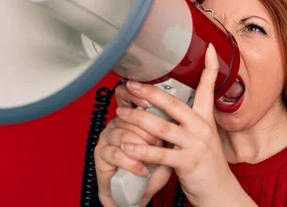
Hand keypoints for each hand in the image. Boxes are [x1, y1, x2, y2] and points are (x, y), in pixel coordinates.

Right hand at [94, 84, 173, 205]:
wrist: (137, 192)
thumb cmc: (153, 167)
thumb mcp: (167, 143)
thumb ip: (172, 125)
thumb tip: (185, 108)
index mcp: (131, 115)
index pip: (126, 95)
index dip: (135, 96)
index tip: (149, 102)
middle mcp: (117, 123)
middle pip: (128, 116)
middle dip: (147, 128)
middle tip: (160, 141)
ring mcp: (107, 137)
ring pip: (123, 134)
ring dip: (141, 146)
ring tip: (153, 155)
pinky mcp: (101, 154)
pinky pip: (116, 153)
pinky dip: (132, 163)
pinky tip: (142, 169)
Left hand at [115, 44, 254, 206]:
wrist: (220, 192)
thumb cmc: (204, 163)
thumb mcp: (200, 137)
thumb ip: (186, 121)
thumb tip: (165, 105)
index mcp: (206, 118)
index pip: (209, 88)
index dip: (210, 67)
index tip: (210, 49)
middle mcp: (202, 127)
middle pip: (174, 104)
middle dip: (150, 92)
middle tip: (131, 83)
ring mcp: (196, 144)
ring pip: (163, 127)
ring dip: (138, 119)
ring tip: (121, 112)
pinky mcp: (188, 162)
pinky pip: (161, 154)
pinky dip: (142, 150)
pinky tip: (127, 145)